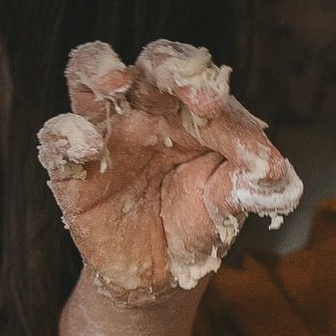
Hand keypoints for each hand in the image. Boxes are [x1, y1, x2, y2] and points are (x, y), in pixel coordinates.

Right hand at [38, 40, 300, 304]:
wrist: (163, 274)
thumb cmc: (199, 222)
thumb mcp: (227, 205)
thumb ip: (249, 186)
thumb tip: (279, 176)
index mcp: (189, 108)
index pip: (201, 83)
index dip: (213, 91)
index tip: (222, 112)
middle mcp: (144, 109)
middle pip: (146, 62)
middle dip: (167, 66)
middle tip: (191, 89)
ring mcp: (104, 134)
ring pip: (86, 77)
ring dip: (97, 69)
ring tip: (115, 80)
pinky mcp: (71, 170)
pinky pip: (56, 140)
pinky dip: (65, 136)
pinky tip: (88, 147)